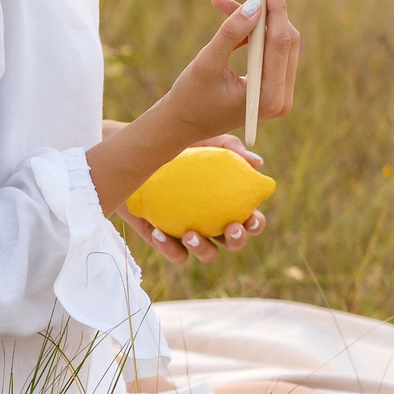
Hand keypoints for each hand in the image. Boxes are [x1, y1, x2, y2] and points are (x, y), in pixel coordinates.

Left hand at [118, 134, 267, 261]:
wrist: (136, 155)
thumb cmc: (177, 147)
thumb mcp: (203, 140)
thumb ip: (230, 147)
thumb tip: (257, 162)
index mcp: (227, 201)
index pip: (250, 218)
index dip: (256, 223)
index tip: (251, 216)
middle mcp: (212, 221)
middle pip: (233, 242)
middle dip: (237, 240)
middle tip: (230, 227)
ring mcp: (189, 232)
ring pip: (208, 253)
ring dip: (203, 249)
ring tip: (189, 233)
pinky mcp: (165, 239)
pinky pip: (174, 253)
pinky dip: (170, 248)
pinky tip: (159, 232)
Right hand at [159, 0, 300, 138]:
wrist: (182, 123)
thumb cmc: (190, 97)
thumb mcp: (207, 63)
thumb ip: (230, 33)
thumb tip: (255, 4)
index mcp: (269, 96)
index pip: (281, 43)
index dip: (276, 8)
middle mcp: (281, 96)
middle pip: (283, 40)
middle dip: (263, 8)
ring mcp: (278, 92)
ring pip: (275, 41)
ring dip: (252, 16)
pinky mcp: (271, 84)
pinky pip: (267, 48)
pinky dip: (250, 30)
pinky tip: (228, 12)